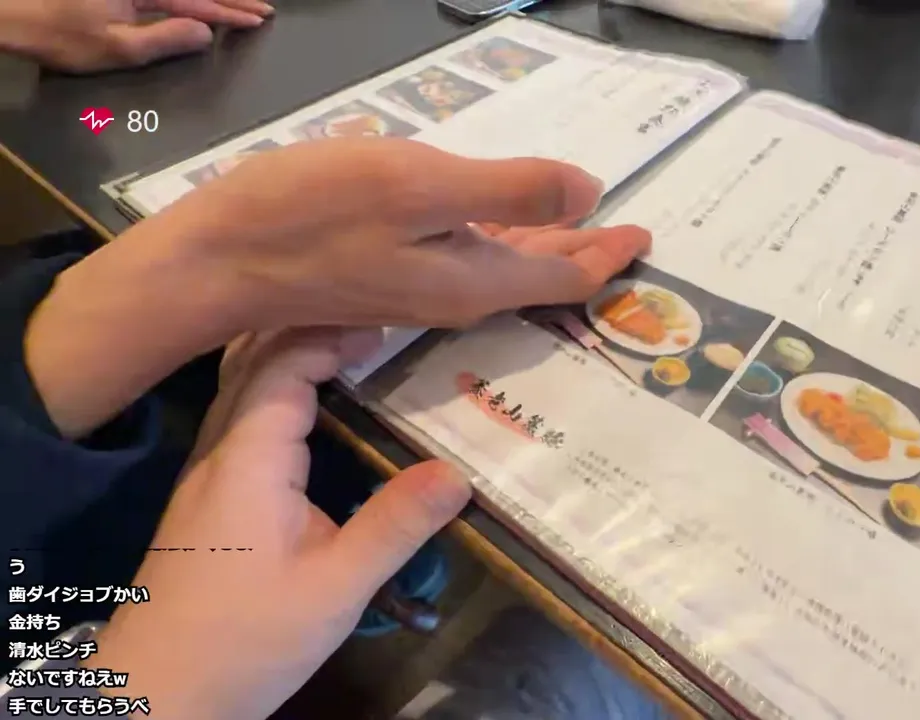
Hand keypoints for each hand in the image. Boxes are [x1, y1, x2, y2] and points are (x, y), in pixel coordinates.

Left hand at [0, 0, 271, 72]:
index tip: (259, 20)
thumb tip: (206, 33)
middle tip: (262, 8)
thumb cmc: (59, 35)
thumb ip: (164, 39)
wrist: (11, 14)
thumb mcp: (115, 47)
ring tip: (237, 3)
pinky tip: (195, 8)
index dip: (231, 13)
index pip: (199, 4)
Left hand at [86, 326, 472, 719]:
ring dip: (290, 358)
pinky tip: (315, 412)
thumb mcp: (335, 588)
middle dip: (309, 330)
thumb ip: (395, 525)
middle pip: (253, 363)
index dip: (332, 335)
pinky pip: (242, 420)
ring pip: (241, 390)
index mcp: (247, 459)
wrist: (157, 694)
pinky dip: (279, 393)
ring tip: (350, 350)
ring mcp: (206, 475)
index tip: (389, 326)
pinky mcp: (207, 501)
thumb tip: (459, 472)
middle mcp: (218, 452)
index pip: (283, 365)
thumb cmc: (245, 638)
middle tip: (374, 324)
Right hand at [162, 137, 652, 329]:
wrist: (218, 259)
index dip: (610, 256)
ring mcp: (420, 287)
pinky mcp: (388, 273)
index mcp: (477, 279)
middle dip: (587, 254)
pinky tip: (499, 220)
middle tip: (627, 235)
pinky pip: (469, 255)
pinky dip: (501, 236)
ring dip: (547, 246)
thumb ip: (509, 190)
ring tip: (578, 225)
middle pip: (540, 275)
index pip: (565, 275)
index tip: (646, 239)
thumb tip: (591, 194)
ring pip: (505, 265)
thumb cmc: (315, 214)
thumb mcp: (421, 187)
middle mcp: (458, 295)